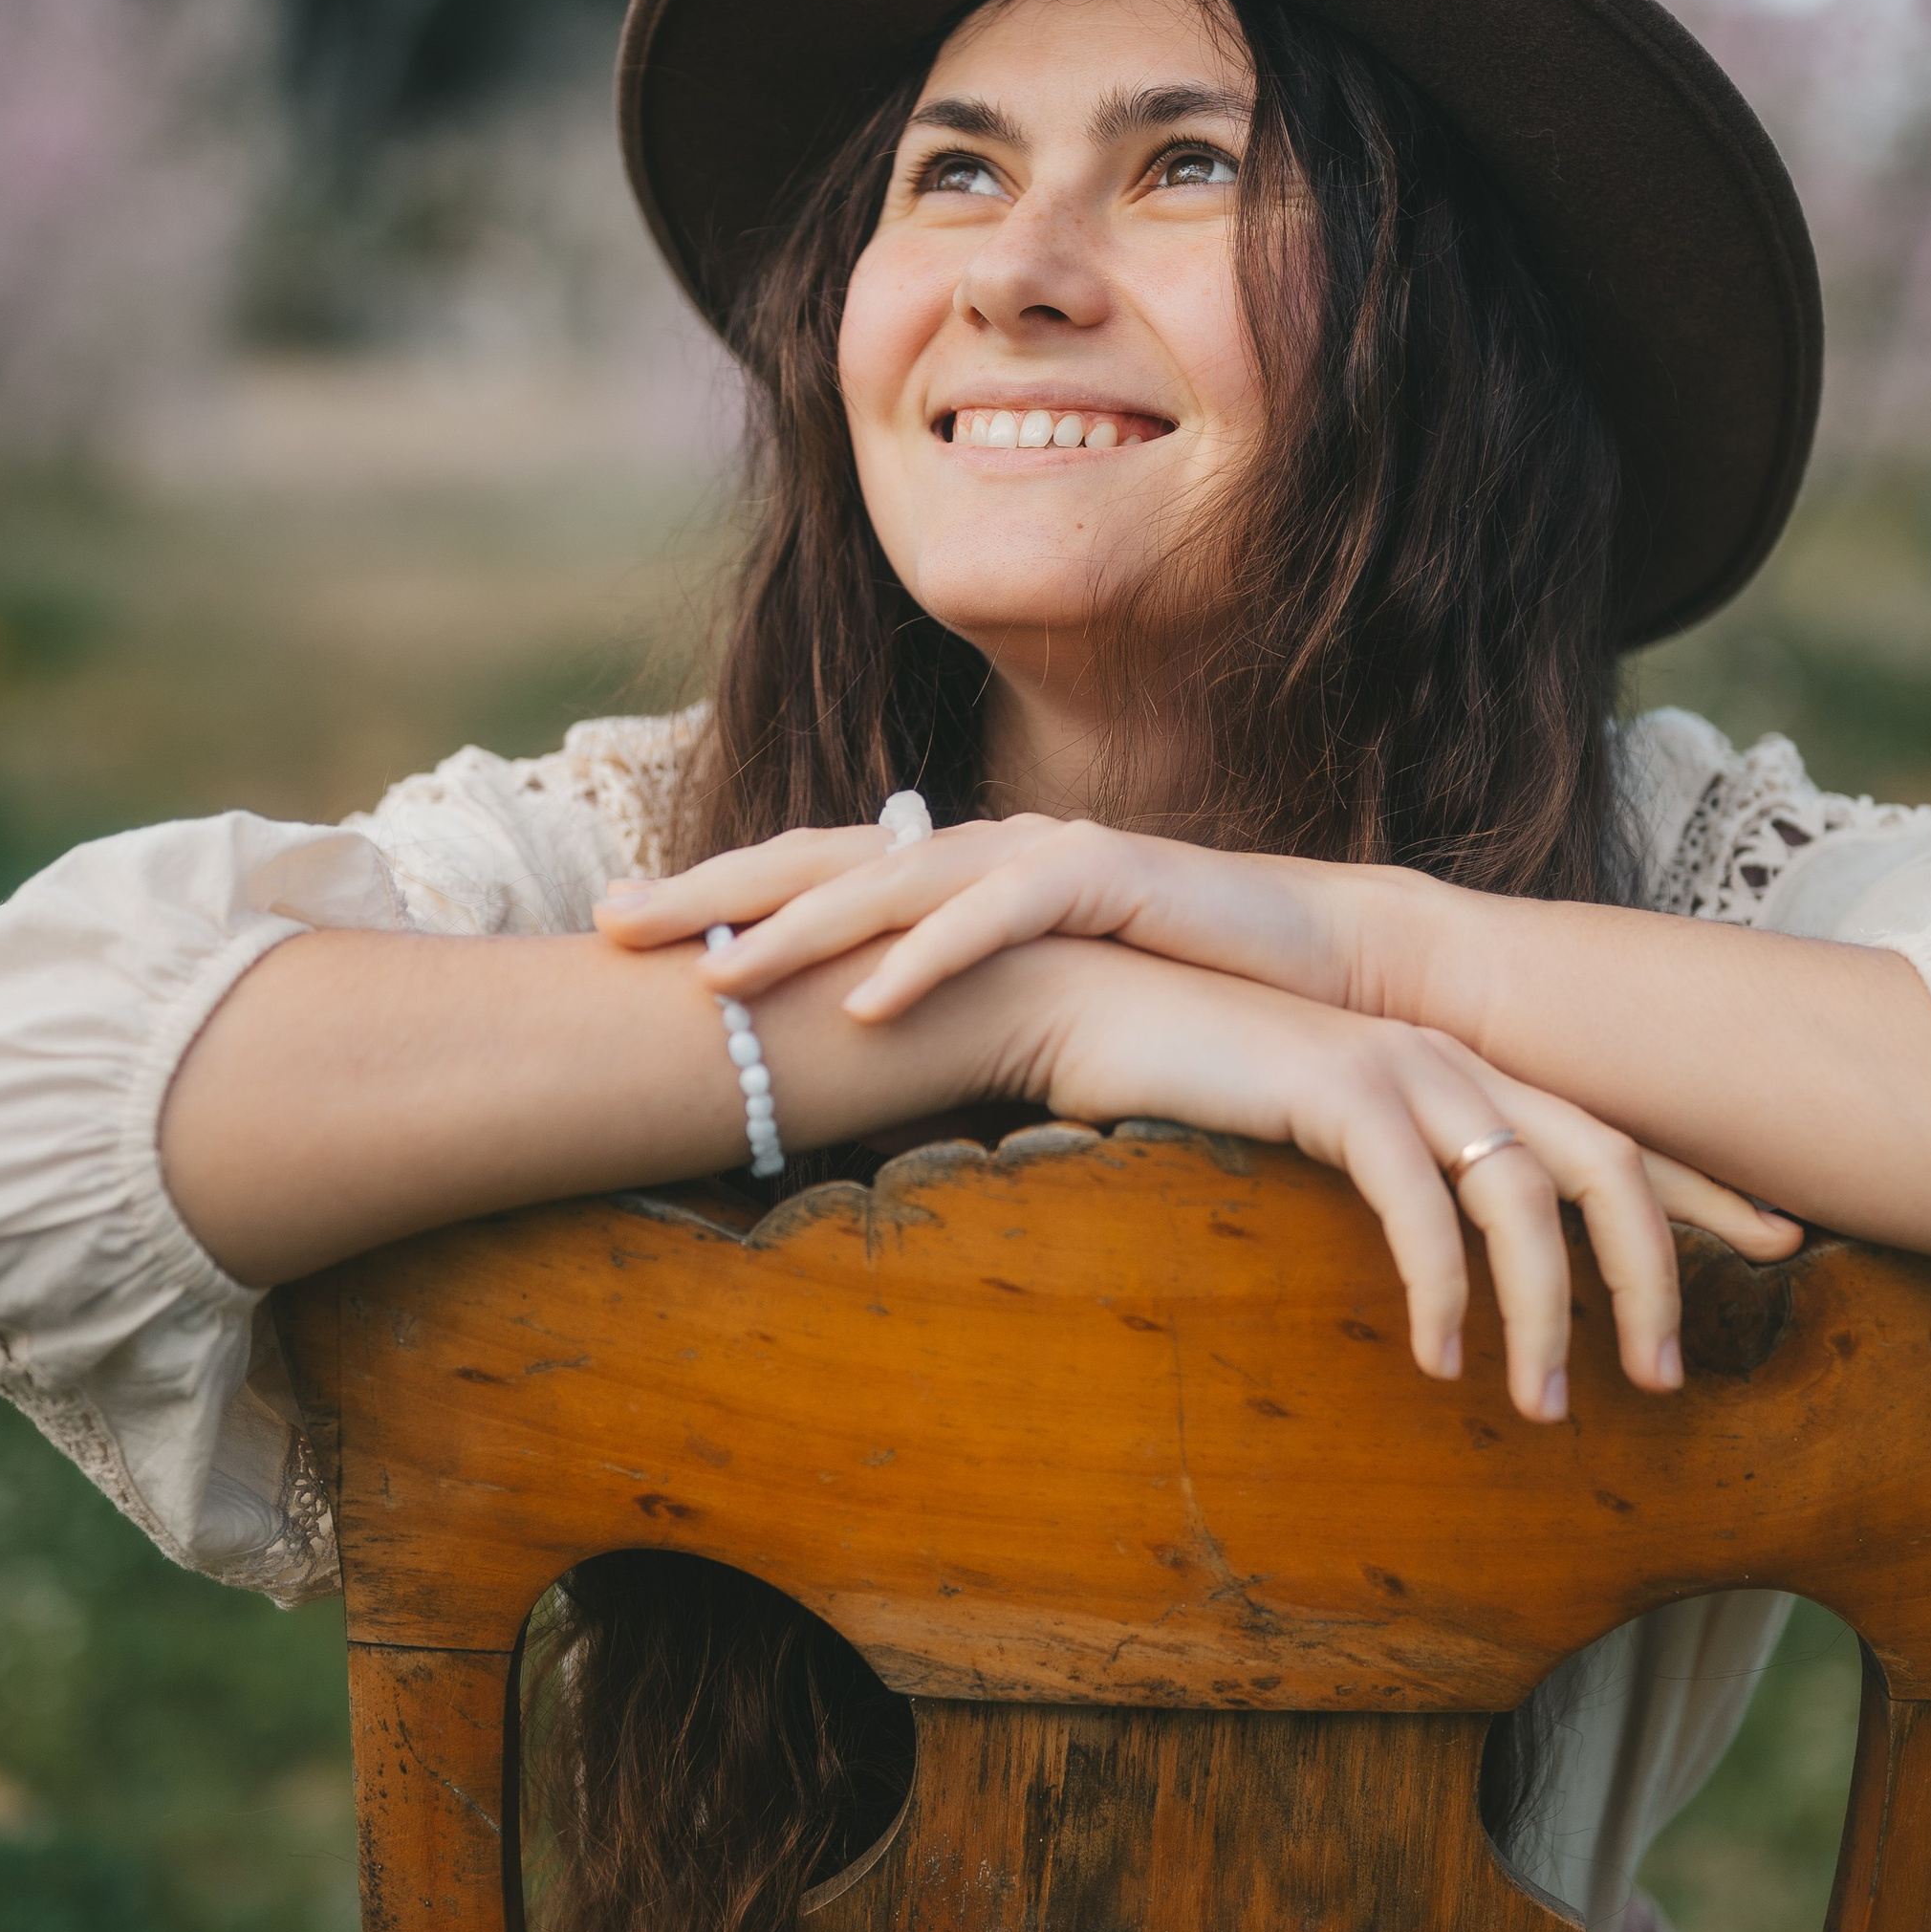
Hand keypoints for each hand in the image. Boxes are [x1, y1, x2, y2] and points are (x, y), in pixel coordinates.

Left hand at [596, 813, 1374, 1018]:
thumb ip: (947, 1024)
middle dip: (711, 892)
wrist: (1323, 964)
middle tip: (607, 925)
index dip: (712, 899)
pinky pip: (1001, 915)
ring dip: (798, 927)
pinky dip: (930, 955)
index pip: (810, 879)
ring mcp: (1041, 853)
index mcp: (953, 874)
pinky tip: (867, 1000)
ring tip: (714, 977)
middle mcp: (982, 847)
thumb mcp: (1035, 1013)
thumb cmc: (1173, 993)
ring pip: (894, 881)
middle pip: (821, 861)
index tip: (609, 937)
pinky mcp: (1110, 877)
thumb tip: (847, 1083)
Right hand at [985, 939, 1794, 1419]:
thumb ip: (1387, 1171)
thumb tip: (1446, 1262)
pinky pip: (1420, 1203)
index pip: (1611, 1127)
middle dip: (1655, 1273)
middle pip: (1605, 1161)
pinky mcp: (1336, 1086)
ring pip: (1526, 1194)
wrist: (1077, 1002)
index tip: (1783, 1243)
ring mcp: (1399, 1062)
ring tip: (1544, 1409)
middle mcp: (1451, 1054)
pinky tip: (1439, 1358)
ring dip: (1547, 1313)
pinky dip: (1444, 1286)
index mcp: (1459, 1067)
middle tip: (1666, 1381)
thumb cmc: (1186, 1080)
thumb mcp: (1311, 1134)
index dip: (1701, 1187)